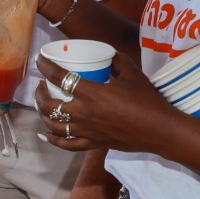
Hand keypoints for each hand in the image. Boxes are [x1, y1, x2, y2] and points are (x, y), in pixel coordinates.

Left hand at [33, 52, 175, 153]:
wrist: (160, 130)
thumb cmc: (147, 101)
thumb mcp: (133, 74)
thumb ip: (117, 61)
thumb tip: (108, 54)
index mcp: (91, 93)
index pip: (59, 77)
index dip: (45, 66)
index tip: (40, 60)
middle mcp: (83, 113)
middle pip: (49, 105)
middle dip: (40, 93)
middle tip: (42, 84)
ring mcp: (86, 131)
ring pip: (53, 125)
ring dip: (43, 114)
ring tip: (44, 105)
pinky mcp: (92, 143)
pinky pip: (66, 144)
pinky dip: (53, 139)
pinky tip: (46, 134)